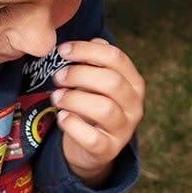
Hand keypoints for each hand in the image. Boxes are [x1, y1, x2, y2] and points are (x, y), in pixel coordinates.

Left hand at [51, 38, 144, 183]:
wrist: (91, 147)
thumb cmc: (92, 105)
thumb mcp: (96, 81)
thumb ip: (96, 61)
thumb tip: (93, 42)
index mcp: (134, 84)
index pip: (116, 58)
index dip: (86, 50)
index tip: (63, 50)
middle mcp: (135, 107)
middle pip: (111, 82)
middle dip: (79, 75)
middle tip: (58, 77)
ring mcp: (124, 130)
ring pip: (104, 109)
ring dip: (74, 99)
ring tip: (56, 97)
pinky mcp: (109, 150)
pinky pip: (92, 137)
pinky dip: (72, 125)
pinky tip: (61, 117)